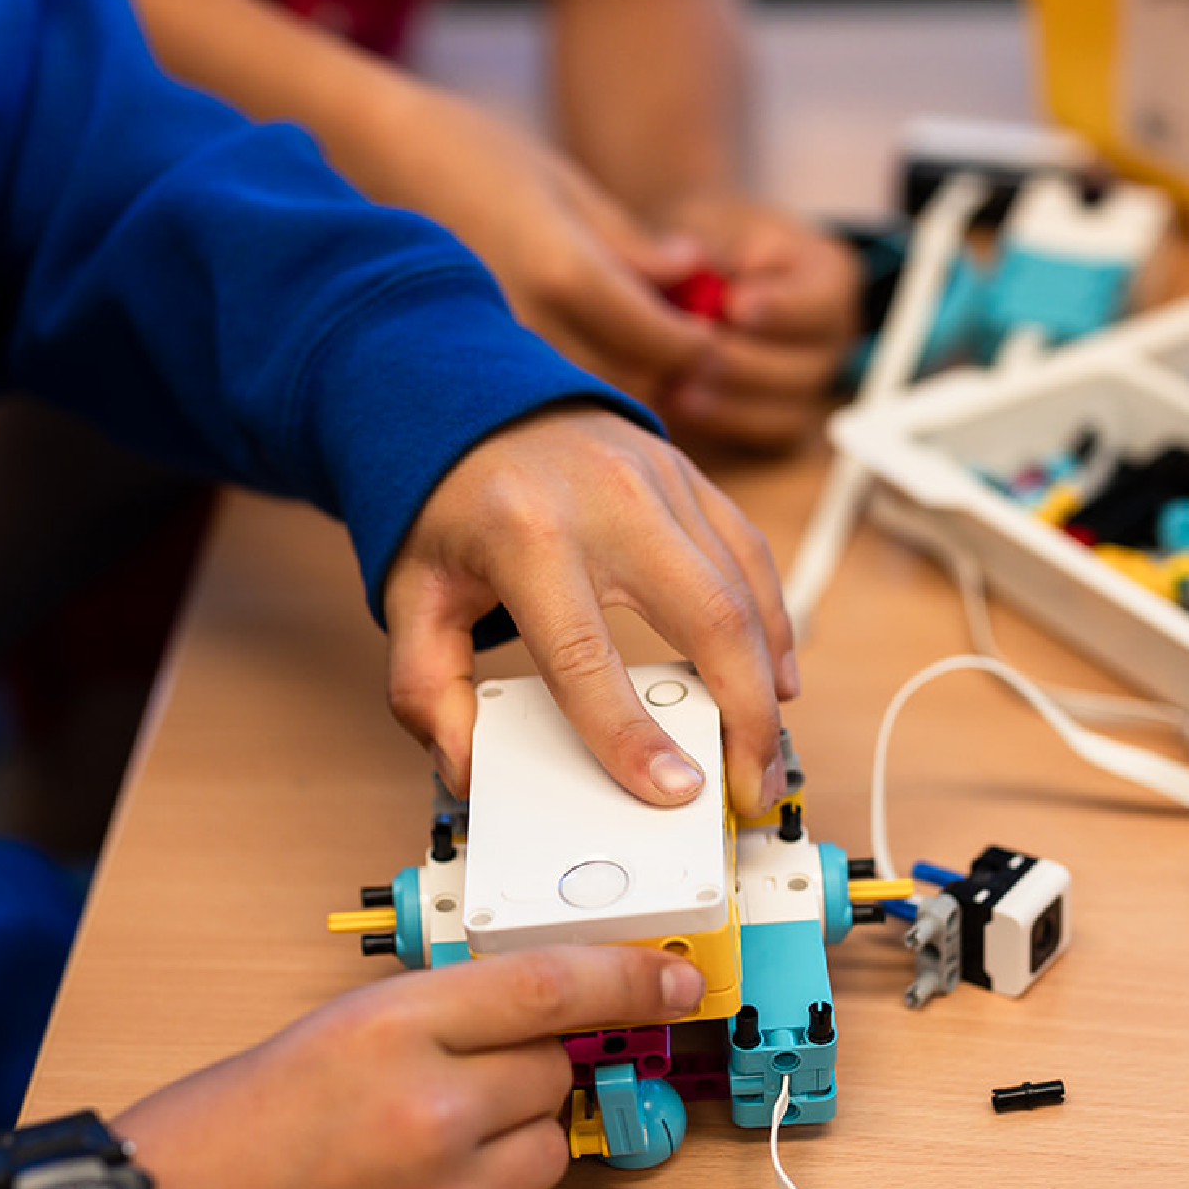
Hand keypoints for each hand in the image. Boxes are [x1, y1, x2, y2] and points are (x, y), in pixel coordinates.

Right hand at [111, 947, 707, 1188]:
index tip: (672, 978)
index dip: (629, 975)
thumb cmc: (208, 1144)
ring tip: (426, 1163)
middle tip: (452, 1095)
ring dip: (510, 1151)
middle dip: (518, 1076)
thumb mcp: (314, 1038)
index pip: (549, 984)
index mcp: (387, 1028)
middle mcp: (428, 1108)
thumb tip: (513, 1020)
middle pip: (553, 1071)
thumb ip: (420, 1022)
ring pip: (549, 1151)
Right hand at [350, 86, 715, 404]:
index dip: (695, 342)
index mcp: (563, 271)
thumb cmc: (475, 154)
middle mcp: (527, 322)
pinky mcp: (466, 362)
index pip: (660, 340)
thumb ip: (632, 243)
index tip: (705, 330)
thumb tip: (693, 273)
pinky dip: (571, 384)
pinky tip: (572, 350)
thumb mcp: (567, 185)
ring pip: (585, 399)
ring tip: (622, 343)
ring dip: (618, 382)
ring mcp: (491, 350)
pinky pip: (538, 395)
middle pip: (630, 383)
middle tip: (671, 337)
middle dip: (662, 368)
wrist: (373, 160)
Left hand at [382, 404, 796, 816]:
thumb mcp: (412, 595)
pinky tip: (775, 675)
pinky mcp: (689, 477)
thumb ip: (426, 688)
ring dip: (768, 684)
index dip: (633, 736)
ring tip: (764, 751)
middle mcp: (609, 503)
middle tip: (747, 789)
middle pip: (709, 621)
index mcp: (528, 537)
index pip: (588, 658)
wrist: (468, 397)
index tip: (673, 791)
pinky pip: (752, 557)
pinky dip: (774, 624)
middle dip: (744, 719)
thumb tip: (466, 765)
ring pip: (745, 593)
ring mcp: (660, 482)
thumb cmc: (449, 503)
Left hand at [652, 192, 861, 450]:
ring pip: (787, 411)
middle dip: (744, 363)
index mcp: (830, 277)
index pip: (823, 300)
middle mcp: (831, 337)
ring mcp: (808, 383)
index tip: (734, 304)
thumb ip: (703, 243)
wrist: (688, 271)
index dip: (782, 308)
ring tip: (674, 385)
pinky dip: (721, 422)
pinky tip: (674, 402)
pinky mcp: (778, 417)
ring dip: (728, 402)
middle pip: (807, 367)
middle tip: (693, 353)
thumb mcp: (706, 224)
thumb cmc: (704, 240)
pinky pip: (762, 435)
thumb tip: (692, 262)